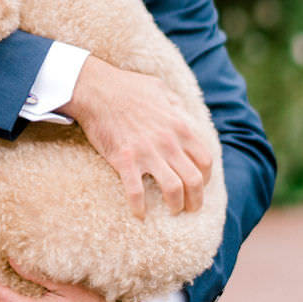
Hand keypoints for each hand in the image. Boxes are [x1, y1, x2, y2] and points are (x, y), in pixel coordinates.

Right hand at [60, 55, 212, 217]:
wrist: (96, 89)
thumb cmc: (127, 87)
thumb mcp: (160, 88)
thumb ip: (175, 103)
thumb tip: (182, 112)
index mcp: (180, 127)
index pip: (205, 160)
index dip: (205, 178)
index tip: (198, 185)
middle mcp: (169, 142)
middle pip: (194, 180)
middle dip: (196, 200)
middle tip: (190, 208)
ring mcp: (147, 152)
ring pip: (173, 190)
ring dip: (175, 206)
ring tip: (172, 212)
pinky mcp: (125, 160)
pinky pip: (136, 192)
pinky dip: (139, 208)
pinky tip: (139, 214)